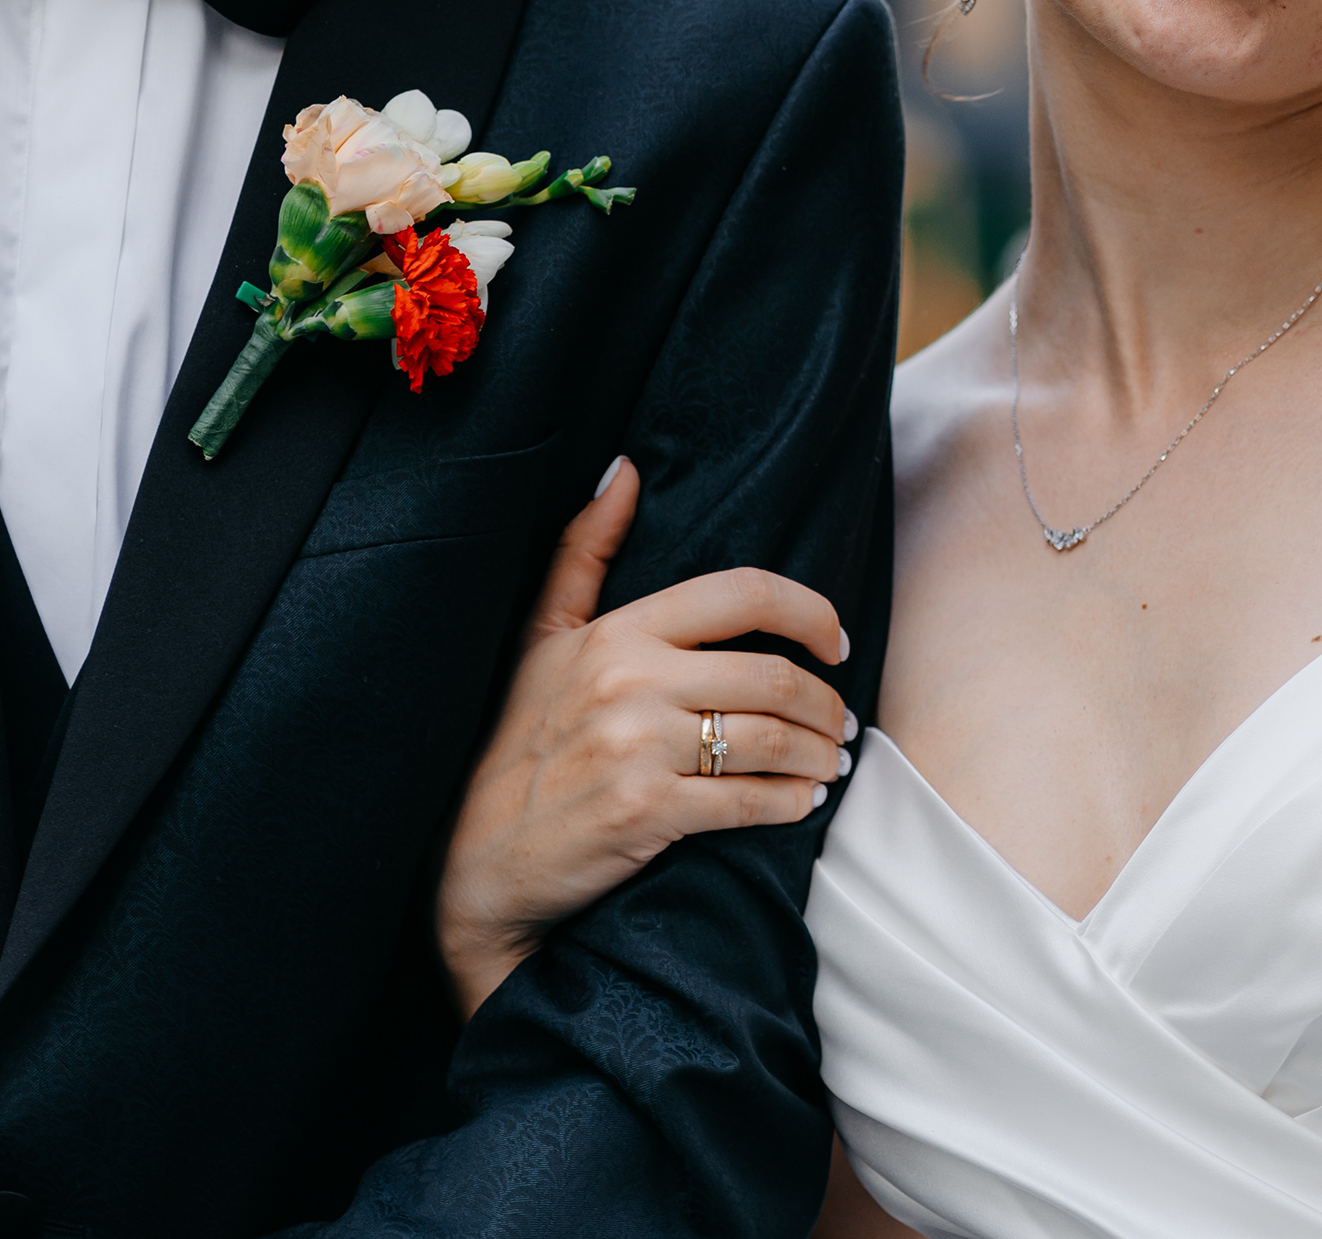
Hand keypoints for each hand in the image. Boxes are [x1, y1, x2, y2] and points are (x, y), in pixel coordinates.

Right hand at [435, 458, 857, 1016]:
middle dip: (827, 702)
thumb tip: (623, 469)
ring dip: (820, 754)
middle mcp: (631, 682)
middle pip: (773, 676)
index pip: (742, 594)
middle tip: (842, 720)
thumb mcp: (544, 637)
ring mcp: (639, 749)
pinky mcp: (647, 813)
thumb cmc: (518, 740)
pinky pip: (749, 802)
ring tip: (832, 760)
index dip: (809, 612)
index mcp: (618, 632)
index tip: (835, 642)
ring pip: (772, 740)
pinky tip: (803, 801)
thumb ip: (585, 551)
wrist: (478, 853)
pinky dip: (792, 802)